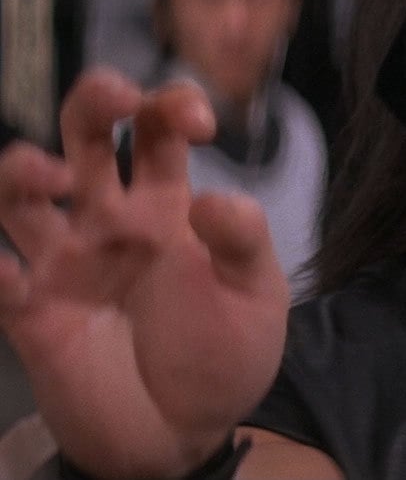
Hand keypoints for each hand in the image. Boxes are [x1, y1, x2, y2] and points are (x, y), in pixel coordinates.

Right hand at [0, 69, 288, 477]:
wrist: (187, 433)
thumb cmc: (224, 354)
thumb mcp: (257, 295)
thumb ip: (244, 242)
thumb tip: (213, 197)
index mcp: (168, 205)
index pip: (160, 130)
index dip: (172, 104)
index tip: (200, 121)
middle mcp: (110, 219)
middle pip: (85, 134)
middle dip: (94, 98)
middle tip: (114, 96)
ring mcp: (66, 262)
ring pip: (19, 192)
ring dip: (21, 169)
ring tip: (50, 176)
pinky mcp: (31, 312)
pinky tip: (13, 270)